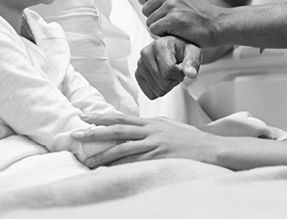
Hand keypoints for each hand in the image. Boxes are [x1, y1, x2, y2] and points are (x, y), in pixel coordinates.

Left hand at [73, 112, 216, 167]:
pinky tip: (108, 170)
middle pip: (117, 130)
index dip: (101, 117)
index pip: (121, 117)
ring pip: (122, 147)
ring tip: (87, 160)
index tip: (84, 116)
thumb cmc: (189, 138)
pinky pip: (135, 162)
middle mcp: (150, 130)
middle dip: (95, 132)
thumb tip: (136, 126)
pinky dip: (120, 166)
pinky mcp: (159, 157)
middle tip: (76, 135)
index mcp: (151, 122)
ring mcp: (154, 144)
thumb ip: (151, 126)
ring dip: (102, 154)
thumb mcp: (169, 125)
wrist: (209, 147)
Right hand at [135, 36, 199, 99]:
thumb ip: (193, 63)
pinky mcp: (138, 74)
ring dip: (167, 86)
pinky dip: (159, 90)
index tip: (182, 68)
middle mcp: (146, 53)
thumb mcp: (193, 52)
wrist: (174, 48)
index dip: (179, 75)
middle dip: (174, 81)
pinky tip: (163, 79)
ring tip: (169, 74)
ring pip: (157, 90)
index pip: (169, 71)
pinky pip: (150, 93)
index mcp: (159, 45)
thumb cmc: (183, 50)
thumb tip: (191, 73)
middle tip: (176, 72)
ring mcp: (140, 65)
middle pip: (163, 83)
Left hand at [140, 0, 223, 46]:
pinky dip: (164, 35)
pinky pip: (154, 30)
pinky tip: (178, 32)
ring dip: (161, 29)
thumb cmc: (202, 15)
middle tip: (175, 22)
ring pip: (150, 22)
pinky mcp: (173, 18)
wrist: (218, 25)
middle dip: (157, 20)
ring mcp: (171, 4)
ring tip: (178, 27)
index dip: (157, 11)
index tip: (171, 14)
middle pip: (146, 11)